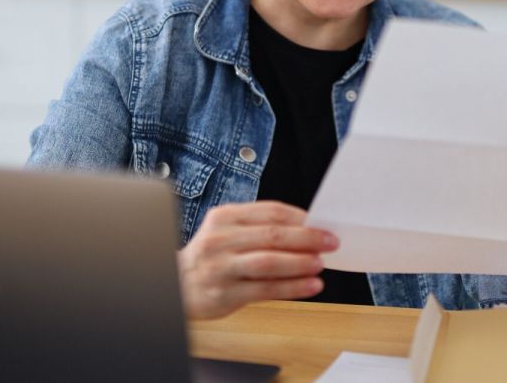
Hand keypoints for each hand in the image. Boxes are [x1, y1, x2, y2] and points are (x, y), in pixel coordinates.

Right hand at [177, 200, 337, 319]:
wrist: (176, 285)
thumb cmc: (211, 257)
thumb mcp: (227, 232)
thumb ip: (259, 229)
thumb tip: (306, 230)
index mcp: (225, 217)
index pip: (270, 211)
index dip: (301, 218)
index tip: (323, 224)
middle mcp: (221, 240)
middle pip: (272, 235)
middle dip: (307, 238)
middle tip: (330, 242)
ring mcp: (222, 267)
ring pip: (269, 262)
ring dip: (300, 263)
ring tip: (320, 264)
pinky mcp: (225, 293)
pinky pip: (265, 289)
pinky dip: (292, 287)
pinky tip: (310, 286)